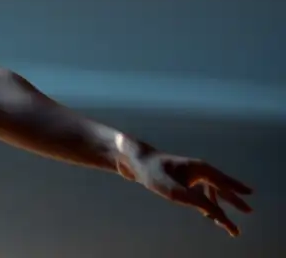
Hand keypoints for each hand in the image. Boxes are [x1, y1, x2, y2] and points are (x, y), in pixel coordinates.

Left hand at [119, 143, 252, 236]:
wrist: (130, 160)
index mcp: (199, 168)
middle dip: (233, 200)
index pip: (223, 182)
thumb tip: (217, 213)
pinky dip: (203, 202)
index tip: (250, 194)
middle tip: (248, 210)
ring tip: (222, 221)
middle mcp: (195, 169)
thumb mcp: (174, 190)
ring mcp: (186, 173)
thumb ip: (197, 202)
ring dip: (217, 205)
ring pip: (207, 190)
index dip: (237, 189)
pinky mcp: (176, 178)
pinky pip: (196, 192)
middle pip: (219, 186)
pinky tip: (204, 212)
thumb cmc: (152, 172)